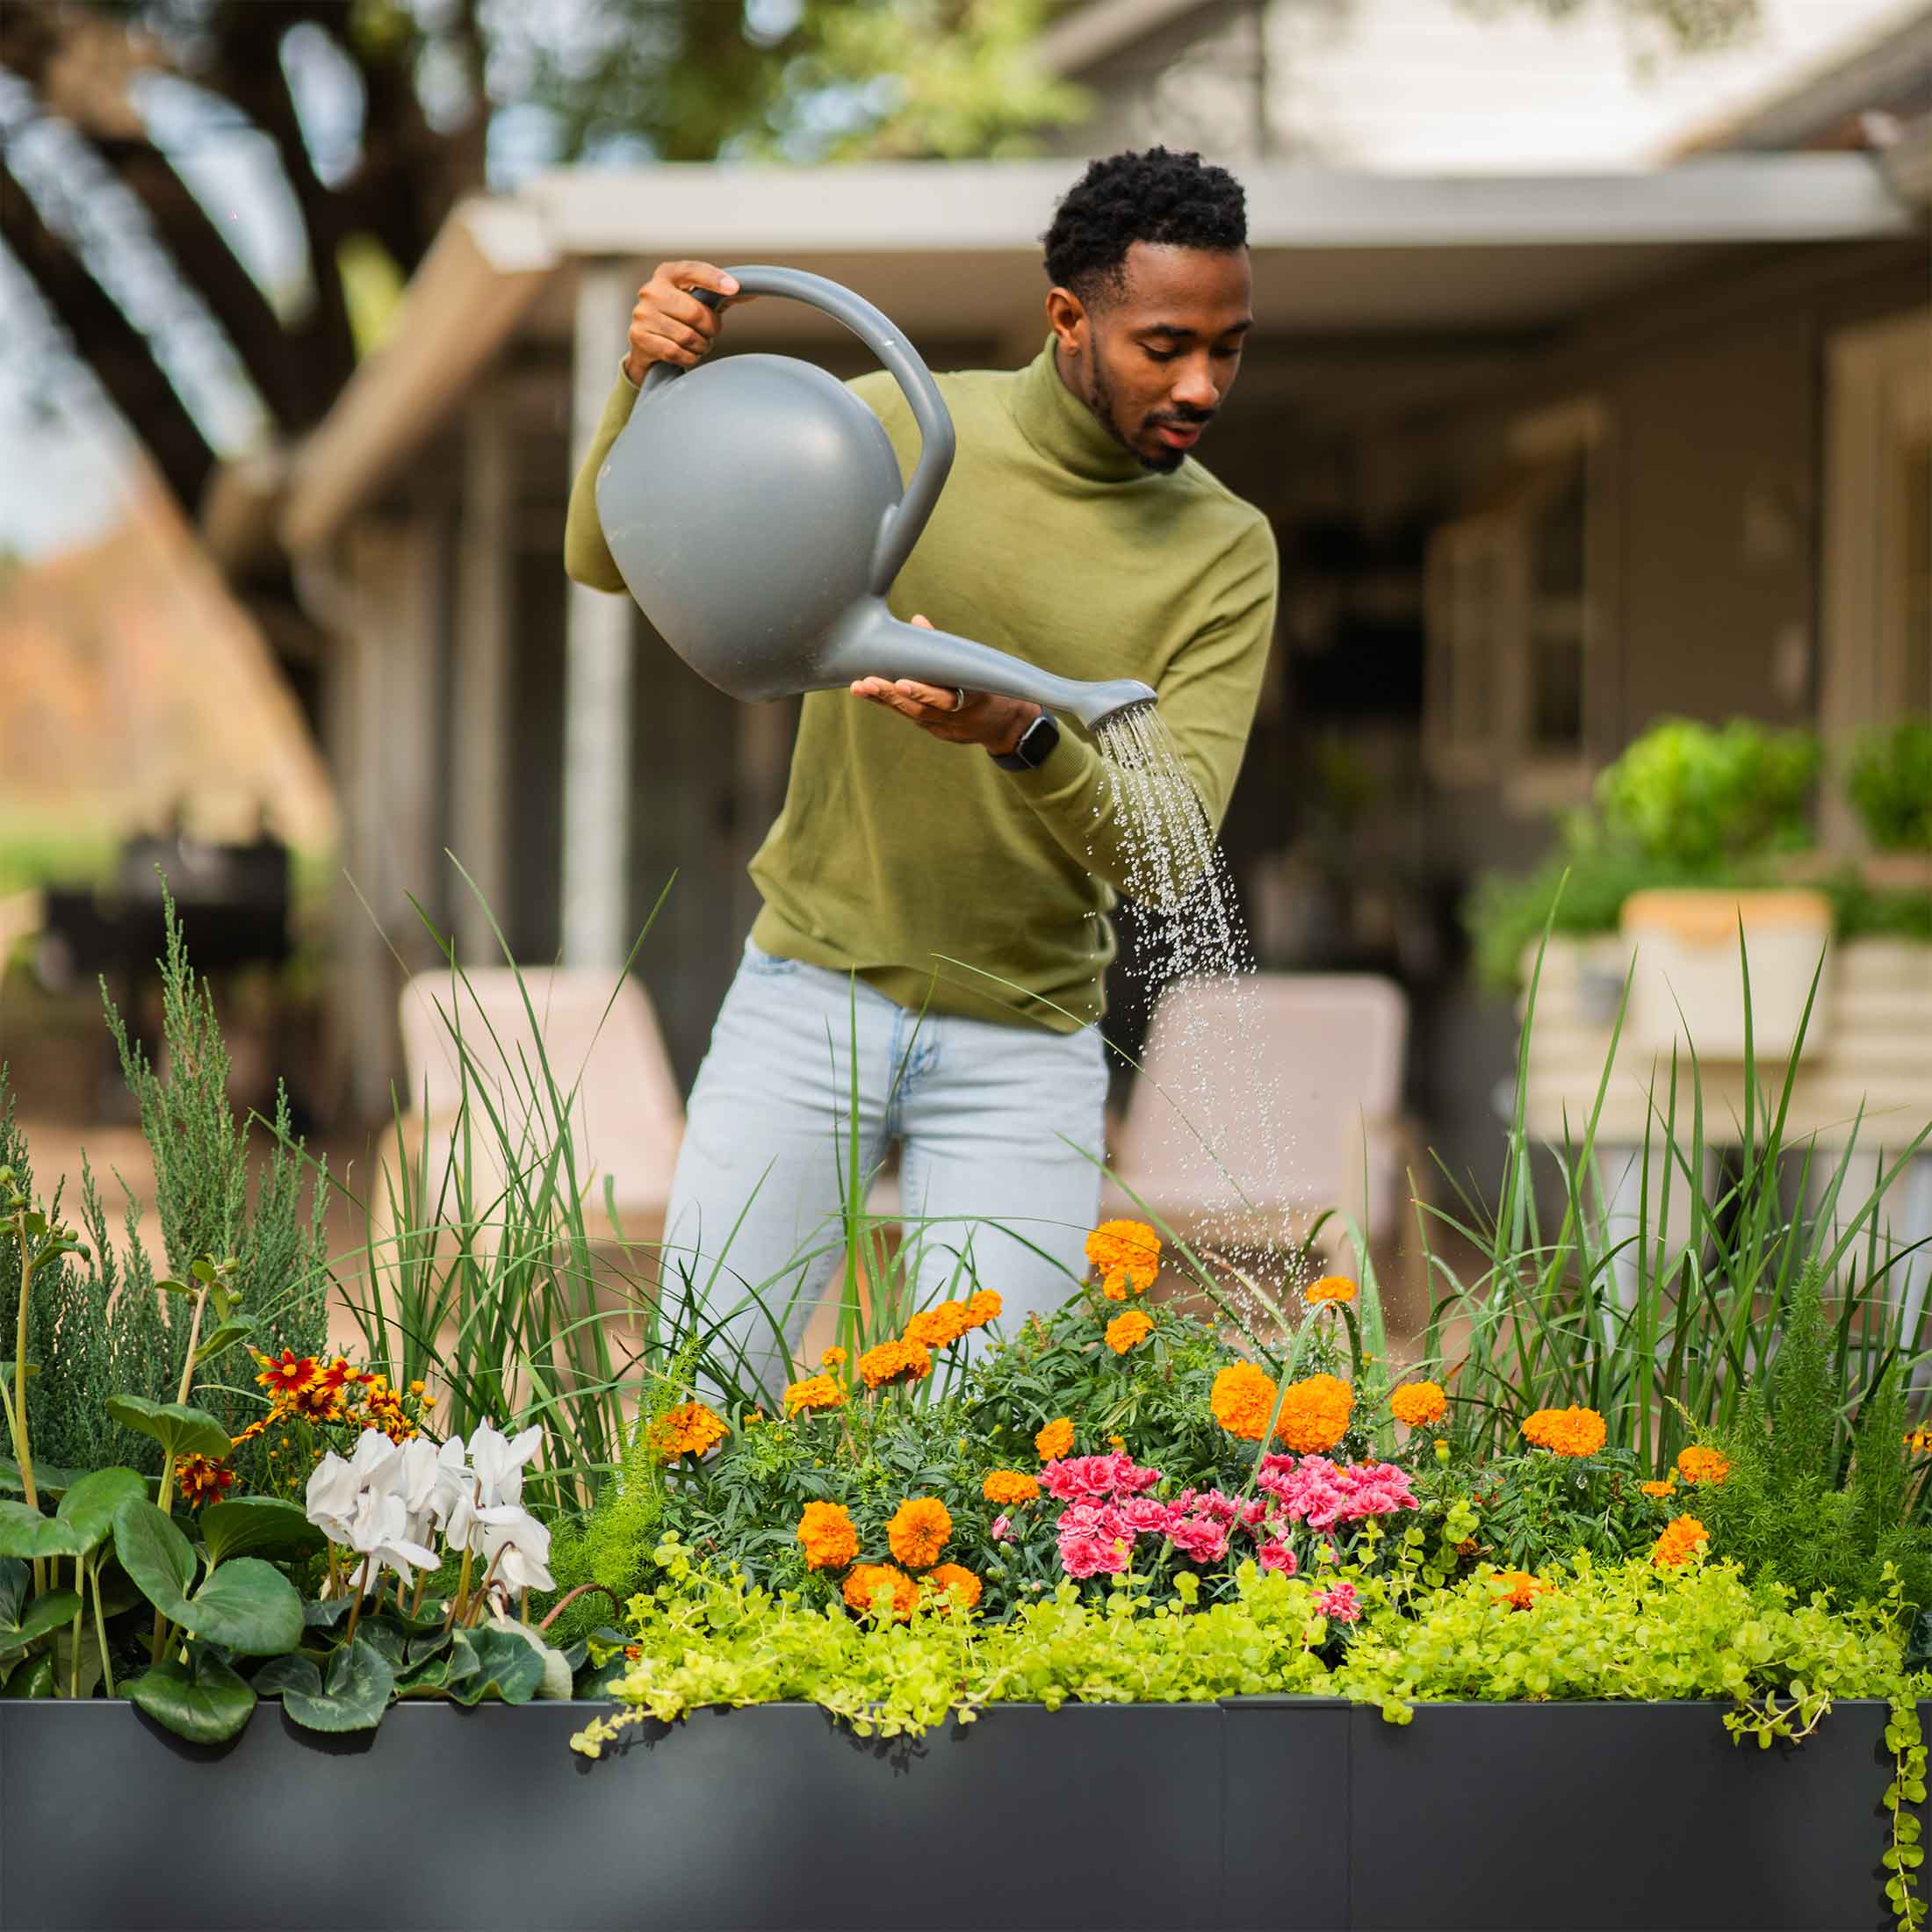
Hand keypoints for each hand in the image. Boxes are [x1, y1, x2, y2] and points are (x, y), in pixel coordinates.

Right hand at [622, 261, 756, 384]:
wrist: (646, 345)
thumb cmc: (678, 318)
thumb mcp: (697, 301)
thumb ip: (721, 295)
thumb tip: (750, 291)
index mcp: (667, 274)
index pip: (693, 271)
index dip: (714, 279)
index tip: (734, 287)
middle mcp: (651, 290)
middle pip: (695, 312)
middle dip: (711, 328)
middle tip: (711, 332)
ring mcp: (642, 314)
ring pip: (687, 336)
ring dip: (701, 346)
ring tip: (699, 344)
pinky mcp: (639, 337)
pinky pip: (676, 352)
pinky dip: (689, 357)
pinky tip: (687, 353)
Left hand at [850, 617, 1039, 756]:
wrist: (1005, 723)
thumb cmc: (987, 684)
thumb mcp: (975, 666)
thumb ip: (944, 647)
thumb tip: (917, 621)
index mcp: (974, 698)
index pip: (946, 697)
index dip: (923, 691)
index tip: (902, 682)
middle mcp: (959, 718)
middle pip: (922, 708)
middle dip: (892, 696)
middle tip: (868, 683)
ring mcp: (947, 728)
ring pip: (912, 714)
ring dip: (884, 701)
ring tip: (860, 687)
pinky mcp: (938, 733)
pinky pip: (912, 717)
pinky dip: (891, 705)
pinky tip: (870, 694)